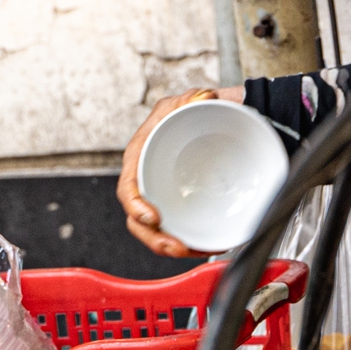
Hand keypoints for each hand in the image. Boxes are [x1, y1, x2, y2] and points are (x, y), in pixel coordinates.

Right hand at [116, 88, 219, 258]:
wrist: (222, 119)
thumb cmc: (199, 109)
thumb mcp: (194, 99)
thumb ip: (196, 98)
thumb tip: (206, 98)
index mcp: (142, 154)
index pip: (128, 186)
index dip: (135, 205)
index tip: (152, 218)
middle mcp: (148, 178)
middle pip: (138, 218)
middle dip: (154, 238)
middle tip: (176, 247)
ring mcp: (163, 193)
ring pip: (156, 230)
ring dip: (170, 246)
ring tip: (193, 252)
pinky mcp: (179, 203)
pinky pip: (176, 228)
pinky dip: (187, 241)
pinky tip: (205, 247)